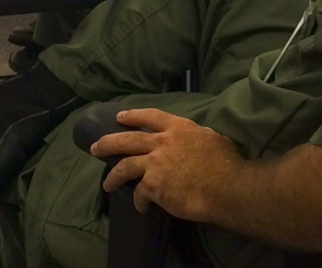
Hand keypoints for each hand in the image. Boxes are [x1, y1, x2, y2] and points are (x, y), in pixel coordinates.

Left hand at [93, 108, 241, 221]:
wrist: (225, 187)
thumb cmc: (226, 163)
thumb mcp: (213, 138)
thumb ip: (198, 136)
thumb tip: (195, 139)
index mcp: (179, 128)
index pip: (150, 116)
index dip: (133, 116)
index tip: (119, 117)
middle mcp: (162, 142)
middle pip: (127, 139)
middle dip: (108, 143)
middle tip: (96, 148)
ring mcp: (155, 163)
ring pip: (124, 166)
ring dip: (113, 176)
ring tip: (107, 183)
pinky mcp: (153, 185)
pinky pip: (139, 193)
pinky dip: (139, 201)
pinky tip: (141, 207)